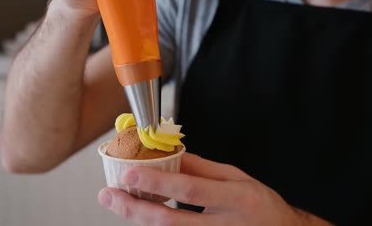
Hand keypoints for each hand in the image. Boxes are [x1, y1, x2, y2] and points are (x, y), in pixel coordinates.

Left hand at [98, 153, 331, 225]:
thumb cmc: (261, 205)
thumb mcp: (238, 178)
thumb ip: (204, 168)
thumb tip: (172, 153)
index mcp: (236, 198)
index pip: (190, 190)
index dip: (158, 183)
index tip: (130, 173)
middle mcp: (226, 225)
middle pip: (173, 222)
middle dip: (136, 208)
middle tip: (109, 195)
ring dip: (140, 220)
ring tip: (118, 203)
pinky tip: (141, 217)